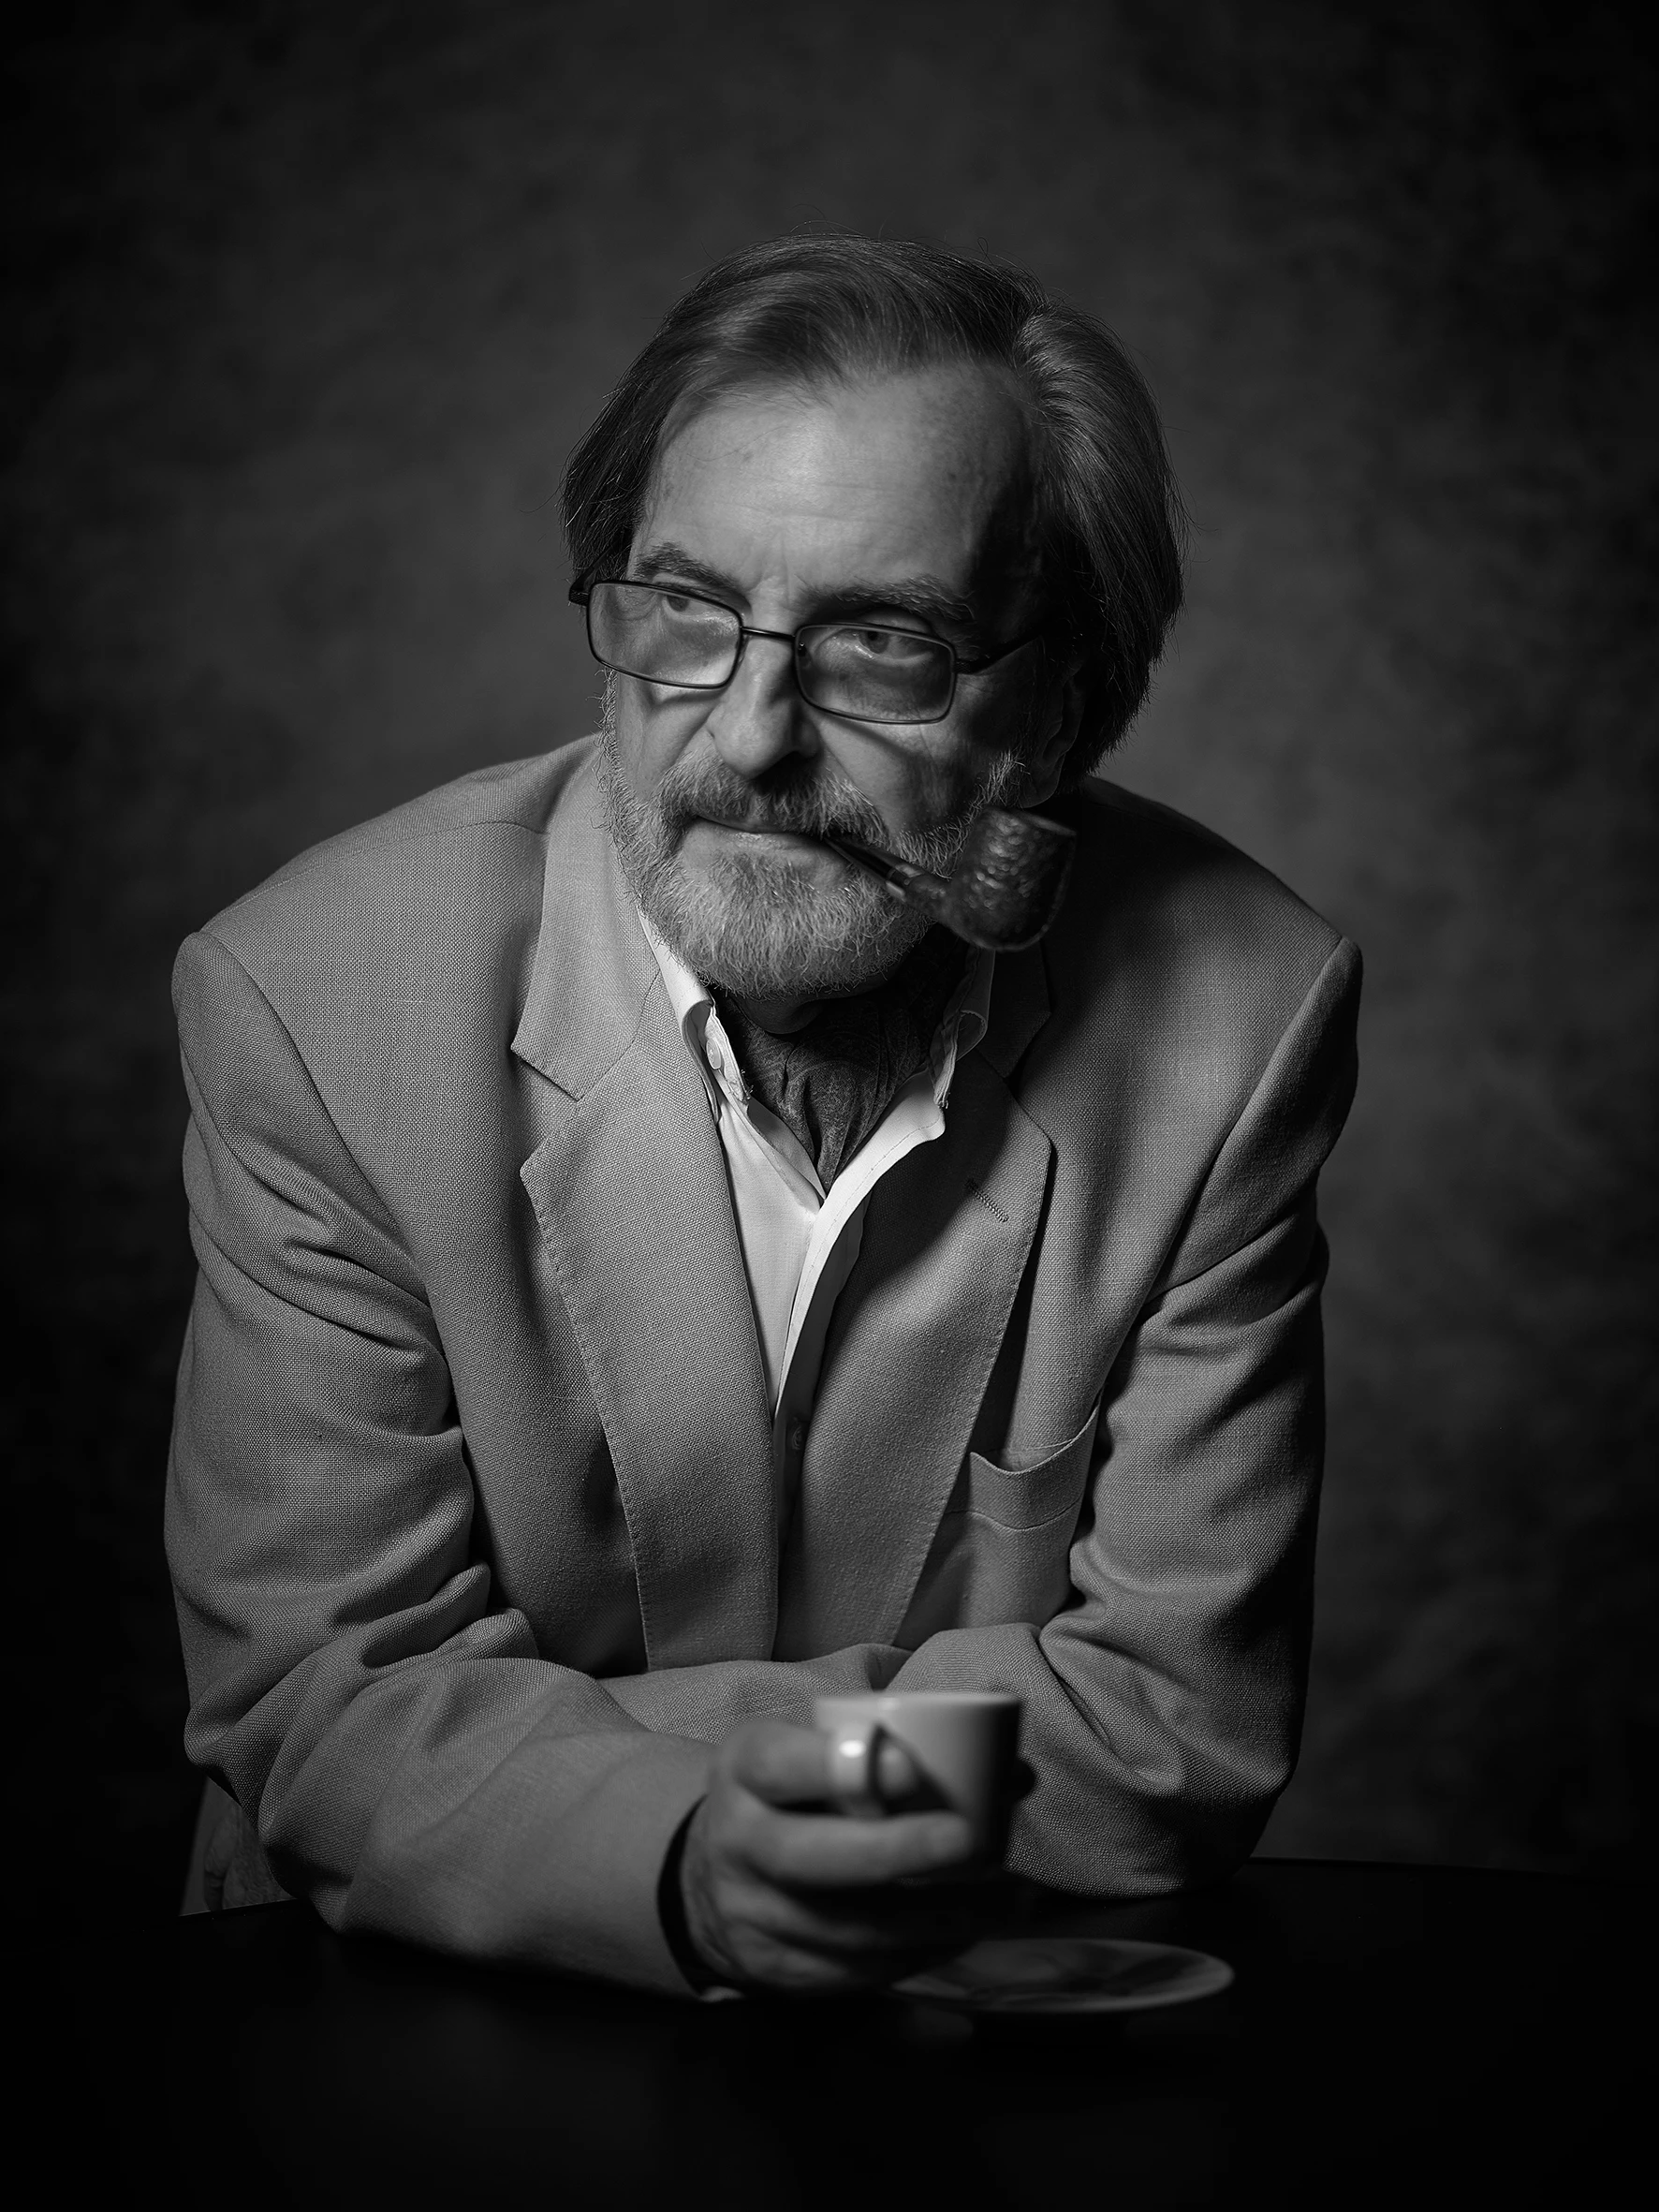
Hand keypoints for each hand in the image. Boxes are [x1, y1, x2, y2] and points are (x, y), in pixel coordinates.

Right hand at [679, 1719, 988, 1993]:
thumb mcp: (809, 1746)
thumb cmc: (792, 1793)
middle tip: (970, 1843)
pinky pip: (855, 1971)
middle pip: (811, 1857)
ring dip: (935, 1918)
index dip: (841, 1766)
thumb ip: (888, 1743)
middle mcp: (739, 1840)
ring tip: (1004, 1899)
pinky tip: (962, 1932)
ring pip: (847, 1927)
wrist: (709, 1879)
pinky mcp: (775, 1971)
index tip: (911, 1769)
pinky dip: (919, 1953)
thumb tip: (1011, 1768)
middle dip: (897, 1852)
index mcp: (745, 1767)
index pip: (781, 1764)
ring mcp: (752, 1913)